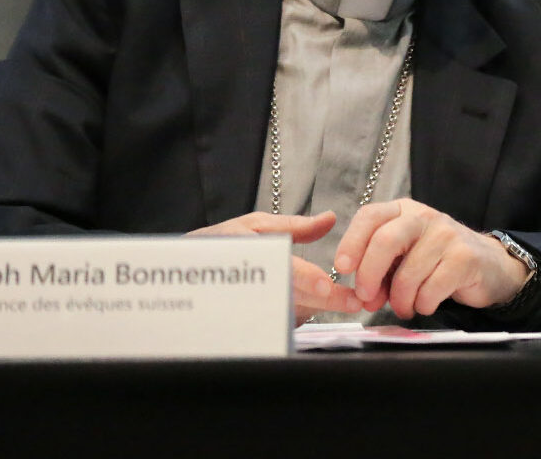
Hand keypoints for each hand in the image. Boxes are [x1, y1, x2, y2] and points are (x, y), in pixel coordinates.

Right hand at [190, 210, 362, 323]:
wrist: (185, 271)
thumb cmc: (223, 243)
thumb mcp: (255, 225)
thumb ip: (295, 226)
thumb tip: (329, 219)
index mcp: (250, 254)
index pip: (281, 270)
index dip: (304, 279)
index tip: (326, 287)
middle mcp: (249, 284)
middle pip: (292, 297)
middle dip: (326, 301)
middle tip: (355, 301)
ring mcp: (251, 307)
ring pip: (291, 312)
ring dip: (318, 308)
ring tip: (347, 301)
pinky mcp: (254, 322)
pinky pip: (284, 321)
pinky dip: (304, 313)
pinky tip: (317, 305)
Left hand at [333, 200, 530, 318]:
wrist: (488, 265)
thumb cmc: (437, 262)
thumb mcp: (404, 257)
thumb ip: (380, 271)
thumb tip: (365, 297)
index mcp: (403, 211)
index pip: (369, 216)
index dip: (351, 242)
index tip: (342, 269)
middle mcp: (424, 217)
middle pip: (385, 241)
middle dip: (369, 275)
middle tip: (368, 299)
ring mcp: (447, 235)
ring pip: (408, 274)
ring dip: (400, 300)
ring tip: (405, 308)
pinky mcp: (465, 258)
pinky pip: (431, 289)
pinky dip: (422, 305)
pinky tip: (426, 305)